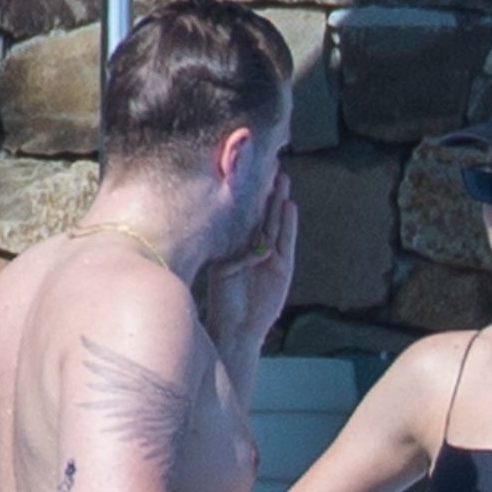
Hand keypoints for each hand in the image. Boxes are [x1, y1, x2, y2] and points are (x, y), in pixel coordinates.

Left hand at [203, 169, 297, 343]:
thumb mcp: (217, 266)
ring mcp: (270, 257)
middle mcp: (254, 248)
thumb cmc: (222, 301)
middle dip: (266, 190)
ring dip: (278, 201)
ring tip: (282, 178)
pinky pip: (286, 242)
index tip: (246, 168)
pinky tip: (289, 207)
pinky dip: (287, 225)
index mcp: (237, 246)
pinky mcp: (283, 268)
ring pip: (274, 223)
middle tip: (269, 164)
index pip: (242, 213)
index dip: (246, 192)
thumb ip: (217, 244)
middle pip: (261, 213)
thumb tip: (202, 217)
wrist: (237, 327)